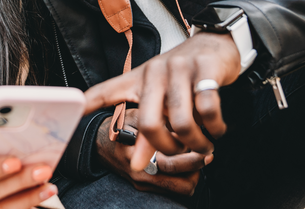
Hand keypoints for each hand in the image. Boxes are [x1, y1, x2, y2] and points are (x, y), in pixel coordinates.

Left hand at [85, 33, 241, 170]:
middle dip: (166, 148)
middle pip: (149, 123)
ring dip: (196, 142)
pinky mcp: (206, 69)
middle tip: (180, 151)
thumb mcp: (160, 96)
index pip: (107, 91)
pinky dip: (214, 127)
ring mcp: (181, 68)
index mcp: (138, 78)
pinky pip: (208, 108)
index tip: (74, 113)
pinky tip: (216, 129)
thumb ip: (145, 131)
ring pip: (182, 121)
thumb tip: (136, 165)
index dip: (88, 103)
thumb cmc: (182, 75)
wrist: (215, 43)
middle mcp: (155, 71)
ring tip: (203, 144)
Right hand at [94, 109, 212, 196]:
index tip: (204, 147)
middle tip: (207, 153)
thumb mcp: (135, 115)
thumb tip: (184, 125)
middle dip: (198, 168)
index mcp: (138, 156)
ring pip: (182, 188)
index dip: (193, 158)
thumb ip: (156, 120)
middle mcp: (142, 174)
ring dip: (192, 174)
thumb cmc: (118, 125)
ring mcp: (143, 183)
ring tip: (194, 156)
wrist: (98, 142)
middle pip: (183, 183)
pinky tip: (182, 160)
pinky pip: (173, 188)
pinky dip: (183, 176)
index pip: (173, 165)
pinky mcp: (145, 187)